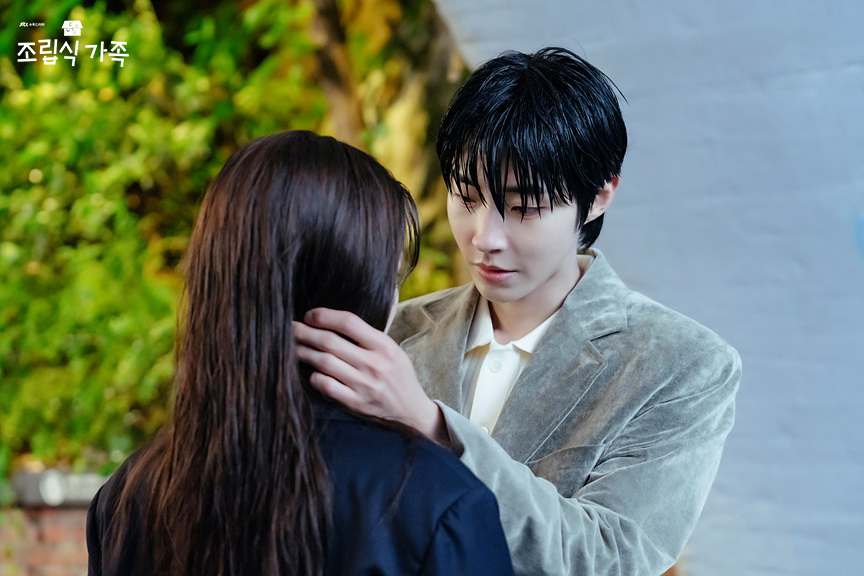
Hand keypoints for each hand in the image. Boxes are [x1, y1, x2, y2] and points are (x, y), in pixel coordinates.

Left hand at [293, 308, 449, 444]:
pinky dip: (315, 377)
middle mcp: (374, 364)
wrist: (411, 409)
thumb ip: (367, 335)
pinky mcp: (357, 403)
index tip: (309, 315)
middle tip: (289, 328)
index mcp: (384, 345)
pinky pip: (327, 386)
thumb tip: (332, 320)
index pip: (348, 322)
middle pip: (330, 342)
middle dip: (304, 332)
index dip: (324, 316)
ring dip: (303, 353)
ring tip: (292, 347)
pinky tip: (311, 372)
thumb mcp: (392, 348)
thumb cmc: (397, 373)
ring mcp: (365, 385)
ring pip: (324, 363)